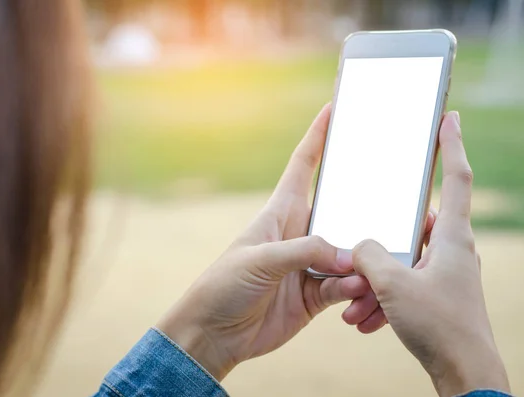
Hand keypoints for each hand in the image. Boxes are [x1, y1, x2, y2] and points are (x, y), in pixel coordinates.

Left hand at [157, 104, 381, 380]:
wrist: (215, 333)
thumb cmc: (223, 285)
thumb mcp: (260, 259)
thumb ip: (304, 251)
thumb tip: (350, 256)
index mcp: (280, 211)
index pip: (303, 164)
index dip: (319, 136)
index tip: (335, 108)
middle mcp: (299, 232)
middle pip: (341, 209)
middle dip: (367, 205)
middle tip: (396, 201)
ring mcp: (310, 263)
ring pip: (351, 252)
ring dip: (362, 261)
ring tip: (369, 270)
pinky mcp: (316, 293)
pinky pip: (346, 285)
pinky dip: (354, 289)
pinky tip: (355, 294)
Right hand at [352, 112, 509, 396]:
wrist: (464, 373)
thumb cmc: (438, 325)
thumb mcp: (393, 284)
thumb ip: (370, 254)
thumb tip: (361, 243)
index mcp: (450, 236)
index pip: (455, 178)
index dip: (451, 144)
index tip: (449, 117)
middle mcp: (451, 249)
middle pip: (412, 227)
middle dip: (380, 245)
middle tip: (360, 257)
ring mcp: (444, 271)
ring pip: (402, 261)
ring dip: (375, 281)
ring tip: (356, 305)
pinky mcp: (437, 292)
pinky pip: (403, 284)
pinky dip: (383, 297)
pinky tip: (365, 318)